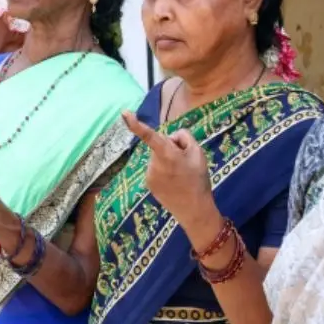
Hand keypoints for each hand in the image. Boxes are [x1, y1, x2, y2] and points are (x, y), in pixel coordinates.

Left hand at [122, 110, 218, 228]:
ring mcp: (149, 174)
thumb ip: (184, 137)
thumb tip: (172, 137)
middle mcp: (153, 163)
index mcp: (166, 153)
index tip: (124, 114)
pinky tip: (175, 182)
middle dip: (172, 149)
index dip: (136, 124)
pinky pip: (156, 169)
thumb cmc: (198, 179)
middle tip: (187, 163)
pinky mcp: (148, 183)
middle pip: (161, 145)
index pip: (150, 136)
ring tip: (182, 174)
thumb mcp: (199, 153)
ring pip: (158, 157)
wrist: (194, 210)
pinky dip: (165, 171)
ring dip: (168, 161)